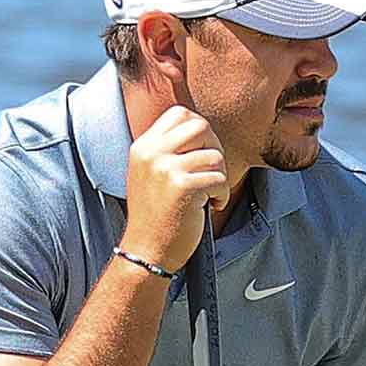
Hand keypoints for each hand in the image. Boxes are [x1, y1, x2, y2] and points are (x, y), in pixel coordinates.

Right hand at [123, 106, 230, 270]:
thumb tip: (202, 129)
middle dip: (214, 148)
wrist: (146, 252)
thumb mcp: (150, 173)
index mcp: (143, 147)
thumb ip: (168, 149)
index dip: (199, 130)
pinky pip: (219, 179)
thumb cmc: (155, 216)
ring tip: (209, 195)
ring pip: (214, 156)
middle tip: (211, 173)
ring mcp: (165, 169)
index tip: (201, 154)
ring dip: (220, 177)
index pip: (180, 114)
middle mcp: (151, 153)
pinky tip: (210, 207)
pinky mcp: (182, 187)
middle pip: (200, 126)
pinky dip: (222, 195)